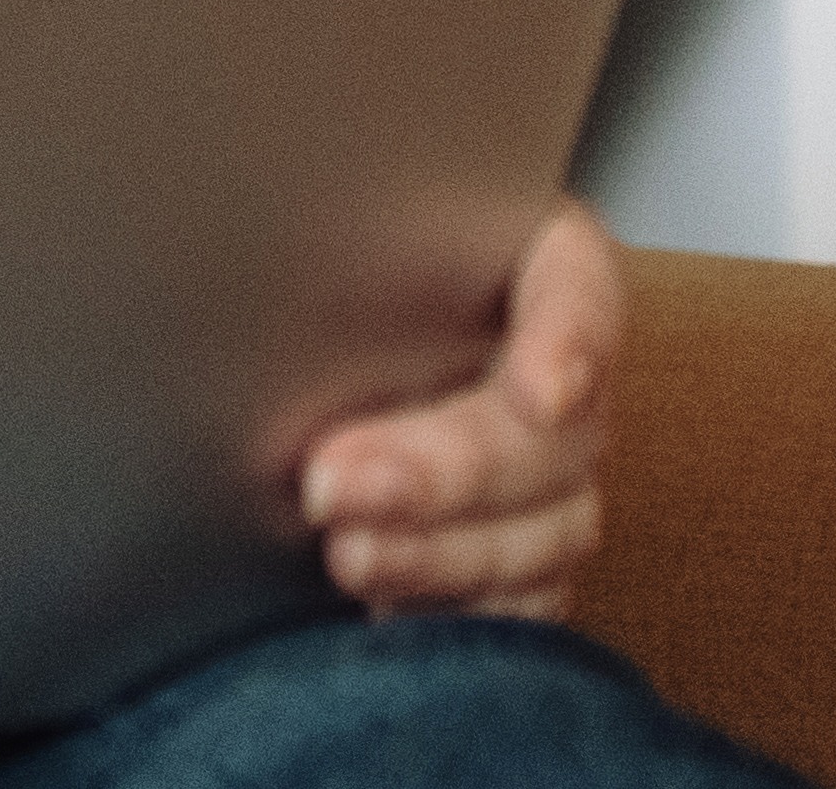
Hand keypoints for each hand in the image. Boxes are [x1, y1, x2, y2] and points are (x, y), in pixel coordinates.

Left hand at [294, 199, 616, 621]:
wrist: (308, 345)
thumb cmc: (329, 267)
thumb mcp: (326, 222)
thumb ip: (326, 227)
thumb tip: (258, 233)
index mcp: (536, 269)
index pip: (576, 292)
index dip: (568, 344)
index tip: (539, 391)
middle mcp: (558, 381)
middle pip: (549, 437)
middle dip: (448, 470)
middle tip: (335, 478)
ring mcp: (553, 478)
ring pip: (543, 533)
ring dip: (444, 554)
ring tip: (348, 553)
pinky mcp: (521, 556)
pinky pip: (523, 604)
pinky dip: (457, 612)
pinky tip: (386, 607)